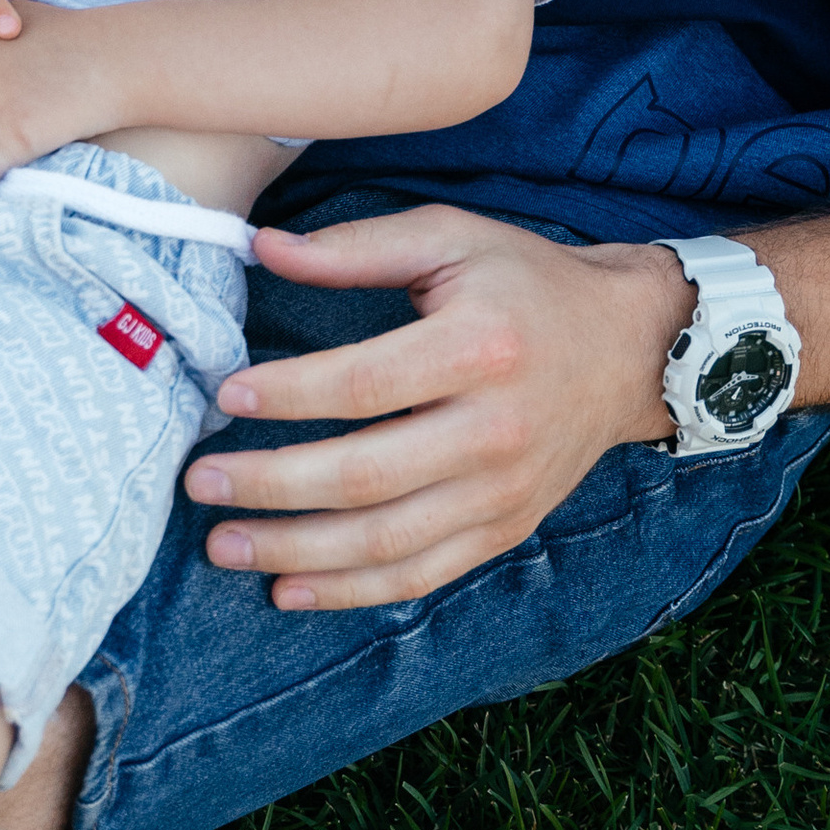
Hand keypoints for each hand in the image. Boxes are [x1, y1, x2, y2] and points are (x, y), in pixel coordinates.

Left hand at [183, 211, 691, 609]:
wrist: (631, 347)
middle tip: (199, 482)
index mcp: (479, 348)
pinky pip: (420, 574)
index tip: (223, 395)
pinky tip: (288, 588)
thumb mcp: (451, 238)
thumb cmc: (526, 284)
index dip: (289, 395)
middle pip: (366, 476)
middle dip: (271, 486)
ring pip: (386, 542)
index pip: (365, 385)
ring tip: (222, 546)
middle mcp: (495, 430)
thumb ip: (356, 247)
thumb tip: (259, 249)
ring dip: (295, 551)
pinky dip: (351, 591)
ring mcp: (503, 492)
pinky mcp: (505, 528)